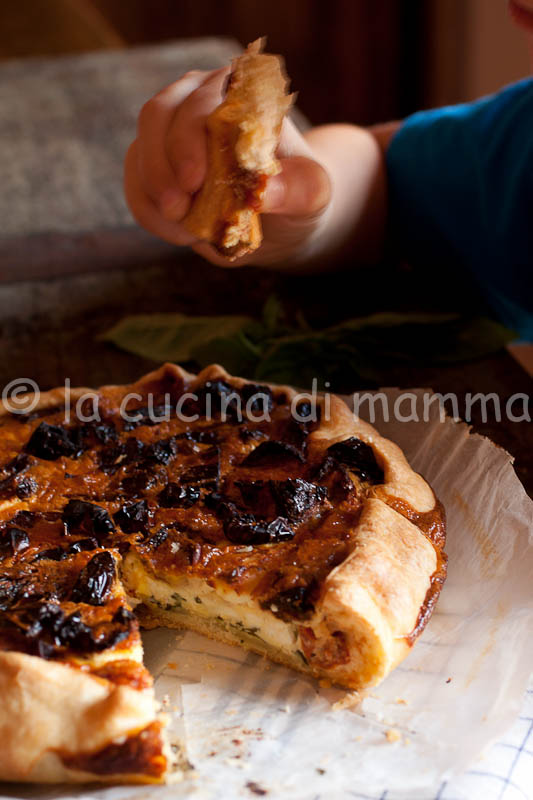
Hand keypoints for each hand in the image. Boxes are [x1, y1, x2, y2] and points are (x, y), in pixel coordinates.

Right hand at [124, 67, 331, 267]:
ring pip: (140, 150)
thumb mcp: (314, 193)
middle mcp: (197, 101)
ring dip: (153, 192)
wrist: (283, 218)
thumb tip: (264, 193)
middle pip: (158, 114)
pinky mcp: (154, 169)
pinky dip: (150, 213)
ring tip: (185, 227)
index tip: (194, 180)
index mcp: (238, 92)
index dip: (190, 135)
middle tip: (178, 208)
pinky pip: (137, 187)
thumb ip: (297, 188)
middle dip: (162, 164)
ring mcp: (170, 135)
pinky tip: (180, 233)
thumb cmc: (299, 193)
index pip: (202, 97)